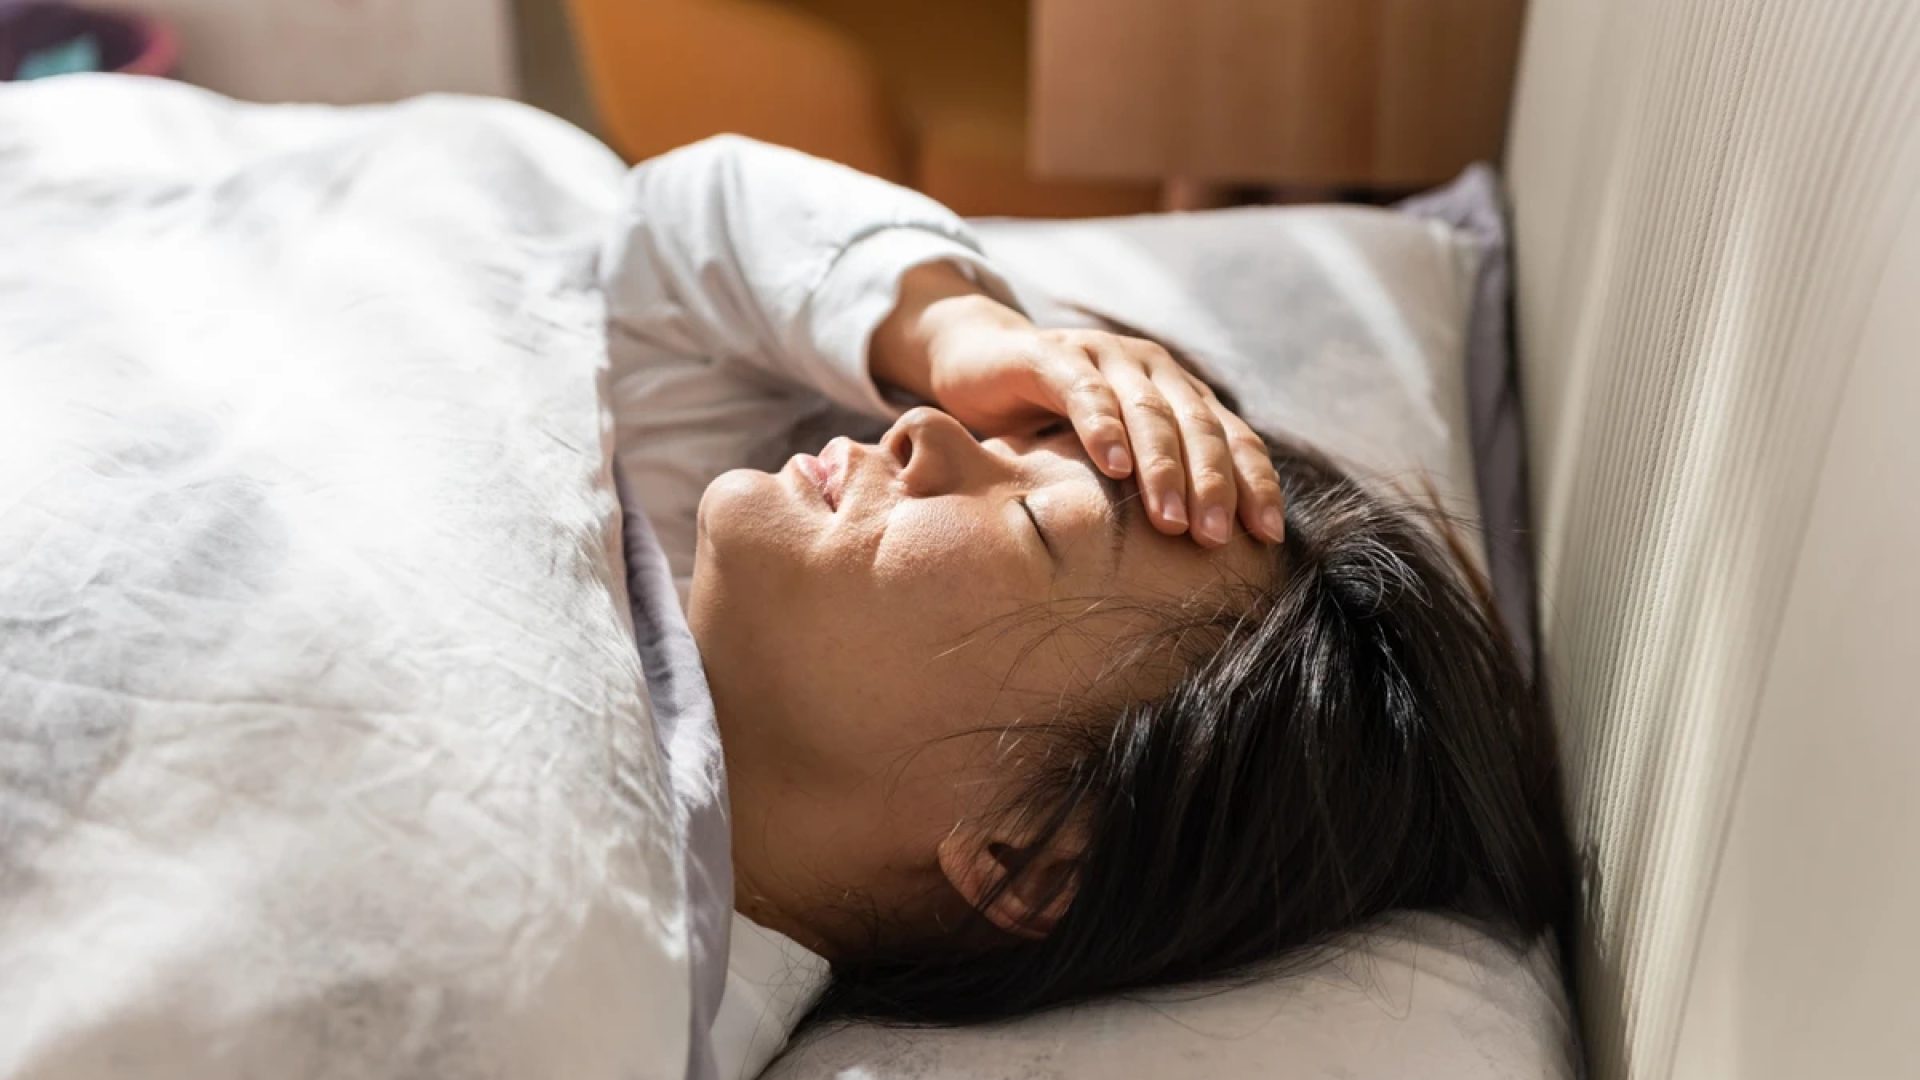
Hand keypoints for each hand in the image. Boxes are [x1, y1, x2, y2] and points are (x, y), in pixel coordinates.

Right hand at [871, 269, 1284, 547]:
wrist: (979, 361)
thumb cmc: (1050, 423)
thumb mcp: (1112, 458)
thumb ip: (1151, 488)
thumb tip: (1206, 560)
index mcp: (1180, 393)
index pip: (1233, 438)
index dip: (1254, 484)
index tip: (1268, 537)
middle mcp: (1152, 369)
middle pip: (1198, 428)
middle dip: (1213, 485)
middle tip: (1217, 539)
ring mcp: (1105, 356)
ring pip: (1149, 412)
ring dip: (1163, 469)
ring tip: (1171, 521)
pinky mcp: (1054, 355)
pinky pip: (1084, 392)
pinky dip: (1102, 429)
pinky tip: (1113, 467)